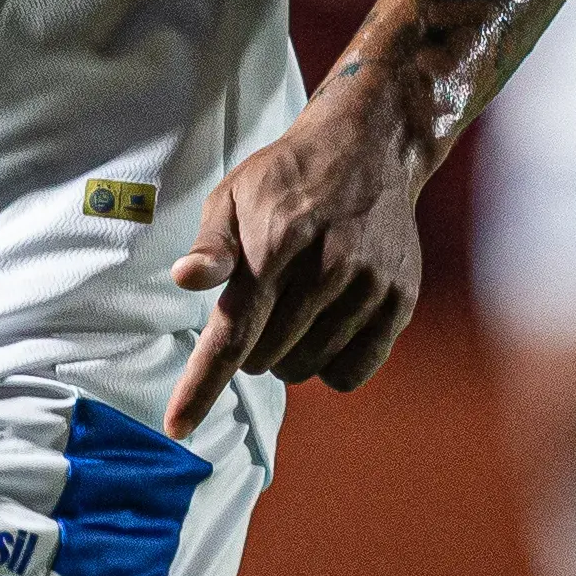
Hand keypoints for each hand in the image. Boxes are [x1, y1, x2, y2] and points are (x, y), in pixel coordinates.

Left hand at [161, 100, 424, 434]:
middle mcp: (327, 269)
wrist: (368, 149)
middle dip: (249, 347)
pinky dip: (330, 366)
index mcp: (276, 243)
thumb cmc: (287, 177)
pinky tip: (325, 328)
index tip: (177, 426)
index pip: (233, 334)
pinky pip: (353, 371)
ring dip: (287, 357)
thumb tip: (185, 278)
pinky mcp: (399, 300)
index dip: (202, 385)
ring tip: (292, 310)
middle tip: (258, 307)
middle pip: (267, 358)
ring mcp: (368, 286)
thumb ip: (212, 245)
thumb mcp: (234, 195)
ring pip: (308, 368)